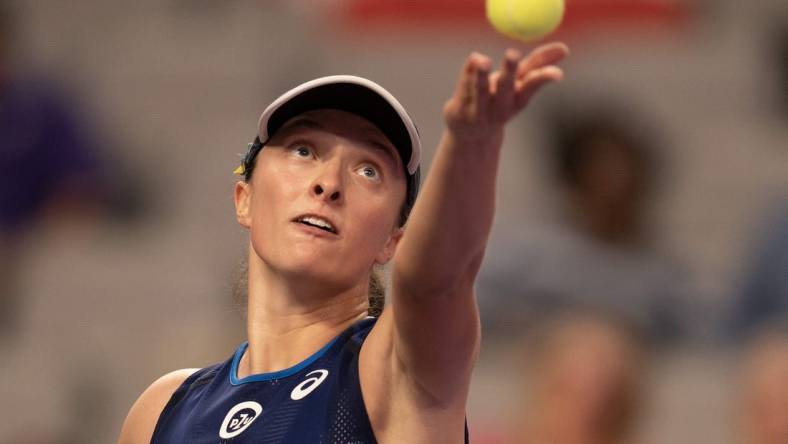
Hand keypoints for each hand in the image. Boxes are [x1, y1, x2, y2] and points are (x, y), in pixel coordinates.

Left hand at [443, 43, 568, 146]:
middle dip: (509, 71)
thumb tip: (565, 49)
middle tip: (513, 53)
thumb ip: (539, 64)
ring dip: (482, 75)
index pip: (532, 85)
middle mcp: (500, 107)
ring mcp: (478, 110)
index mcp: (518, 99)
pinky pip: (463, 83)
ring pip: (480, 88)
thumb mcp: (520, 85)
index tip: (558, 74)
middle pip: (505, 87)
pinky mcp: (458, 110)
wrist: (472, 137)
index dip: (544, 77)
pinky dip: (469, 69)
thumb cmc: (500, 103)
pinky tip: (475, 61)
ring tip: (483, 61)